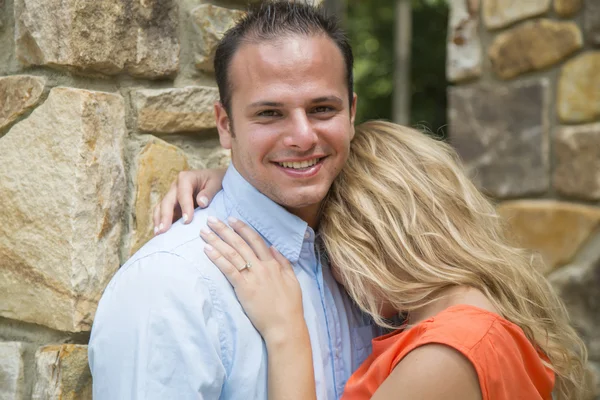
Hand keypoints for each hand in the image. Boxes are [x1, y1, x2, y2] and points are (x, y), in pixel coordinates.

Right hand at [153, 168, 225, 234]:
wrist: (214, 180)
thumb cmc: (216, 180)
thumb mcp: (216, 183)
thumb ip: (209, 192)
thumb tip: (201, 202)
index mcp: (186, 178)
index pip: (183, 194)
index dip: (185, 207)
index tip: (187, 221)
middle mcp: (175, 187)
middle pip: (167, 201)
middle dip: (165, 216)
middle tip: (164, 230)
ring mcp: (172, 197)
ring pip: (161, 208)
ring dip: (159, 221)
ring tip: (159, 234)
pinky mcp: (172, 206)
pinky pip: (163, 214)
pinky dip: (161, 223)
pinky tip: (161, 235)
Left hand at [200, 216, 304, 344]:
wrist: (285, 325)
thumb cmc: (290, 306)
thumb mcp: (292, 280)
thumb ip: (283, 262)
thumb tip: (273, 247)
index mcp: (273, 264)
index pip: (256, 240)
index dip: (243, 228)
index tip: (232, 219)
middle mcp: (262, 267)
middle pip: (240, 243)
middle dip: (225, 230)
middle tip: (212, 219)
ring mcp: (252, 277)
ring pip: (232, 254)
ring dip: (217, 241)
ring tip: (204, 231)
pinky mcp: (243, 288)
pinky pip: (228, 270)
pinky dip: (217, 258)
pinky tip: (207, 250)